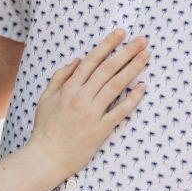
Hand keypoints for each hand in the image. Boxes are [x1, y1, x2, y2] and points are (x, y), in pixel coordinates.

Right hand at [25, 29, 147, 177]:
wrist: (47, 157)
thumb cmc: (45, 127)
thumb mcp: (46, 97)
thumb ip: (60, 77)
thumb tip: (77, 60)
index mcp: (69, 87)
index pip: (92, 60)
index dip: (107, 45)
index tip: (121, 33)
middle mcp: (82, 97)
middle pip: (108, 69)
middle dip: (126, 52)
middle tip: (141, 40)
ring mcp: (92, 113)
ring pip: (116, 85)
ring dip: (133, 68)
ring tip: (146, 56)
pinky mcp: (100, 129)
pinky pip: (120, 111)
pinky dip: (132, 99)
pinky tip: (142, 87)